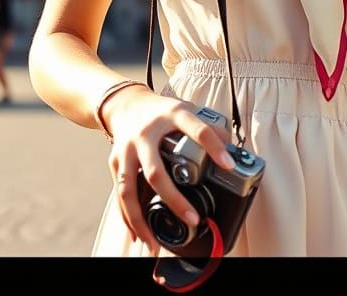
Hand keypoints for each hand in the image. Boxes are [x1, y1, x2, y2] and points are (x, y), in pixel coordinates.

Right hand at [103, 86, 234, 256]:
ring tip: (154, 243)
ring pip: (130, 189)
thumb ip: (208, 126)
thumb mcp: (186, 109)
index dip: (214, 146)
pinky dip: (127, 217)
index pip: (197, 129)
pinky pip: (120, 194)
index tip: (229, 165)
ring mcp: (128, 149)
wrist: (126, 103)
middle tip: (193, 218)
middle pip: (156, 171)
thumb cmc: (161, 110)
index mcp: (172, 116)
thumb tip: (231, 146)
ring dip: (141, 219)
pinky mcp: (115, 161)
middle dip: (174, 199)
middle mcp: (147, 133)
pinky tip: (138, 234)